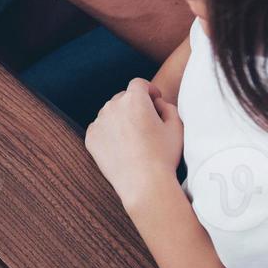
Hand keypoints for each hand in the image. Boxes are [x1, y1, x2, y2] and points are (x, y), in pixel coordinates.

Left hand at [85, 78, 184, 209]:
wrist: (144, 183)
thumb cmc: (164, 155)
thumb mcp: (177, 127)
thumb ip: (168, 107)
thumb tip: (157, 103)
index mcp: (135, 99)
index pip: (139, 84)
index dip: (149, 90)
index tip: (154, 100)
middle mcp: (113, 106)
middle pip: (123, 97)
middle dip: (135, 105)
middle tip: (146, 123)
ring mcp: (99, 122)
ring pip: (110, 112)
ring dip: (121, 118)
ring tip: (134, 137)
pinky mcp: (90, 137)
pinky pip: (100, 128)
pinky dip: (109, 132)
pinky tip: (121, 146)